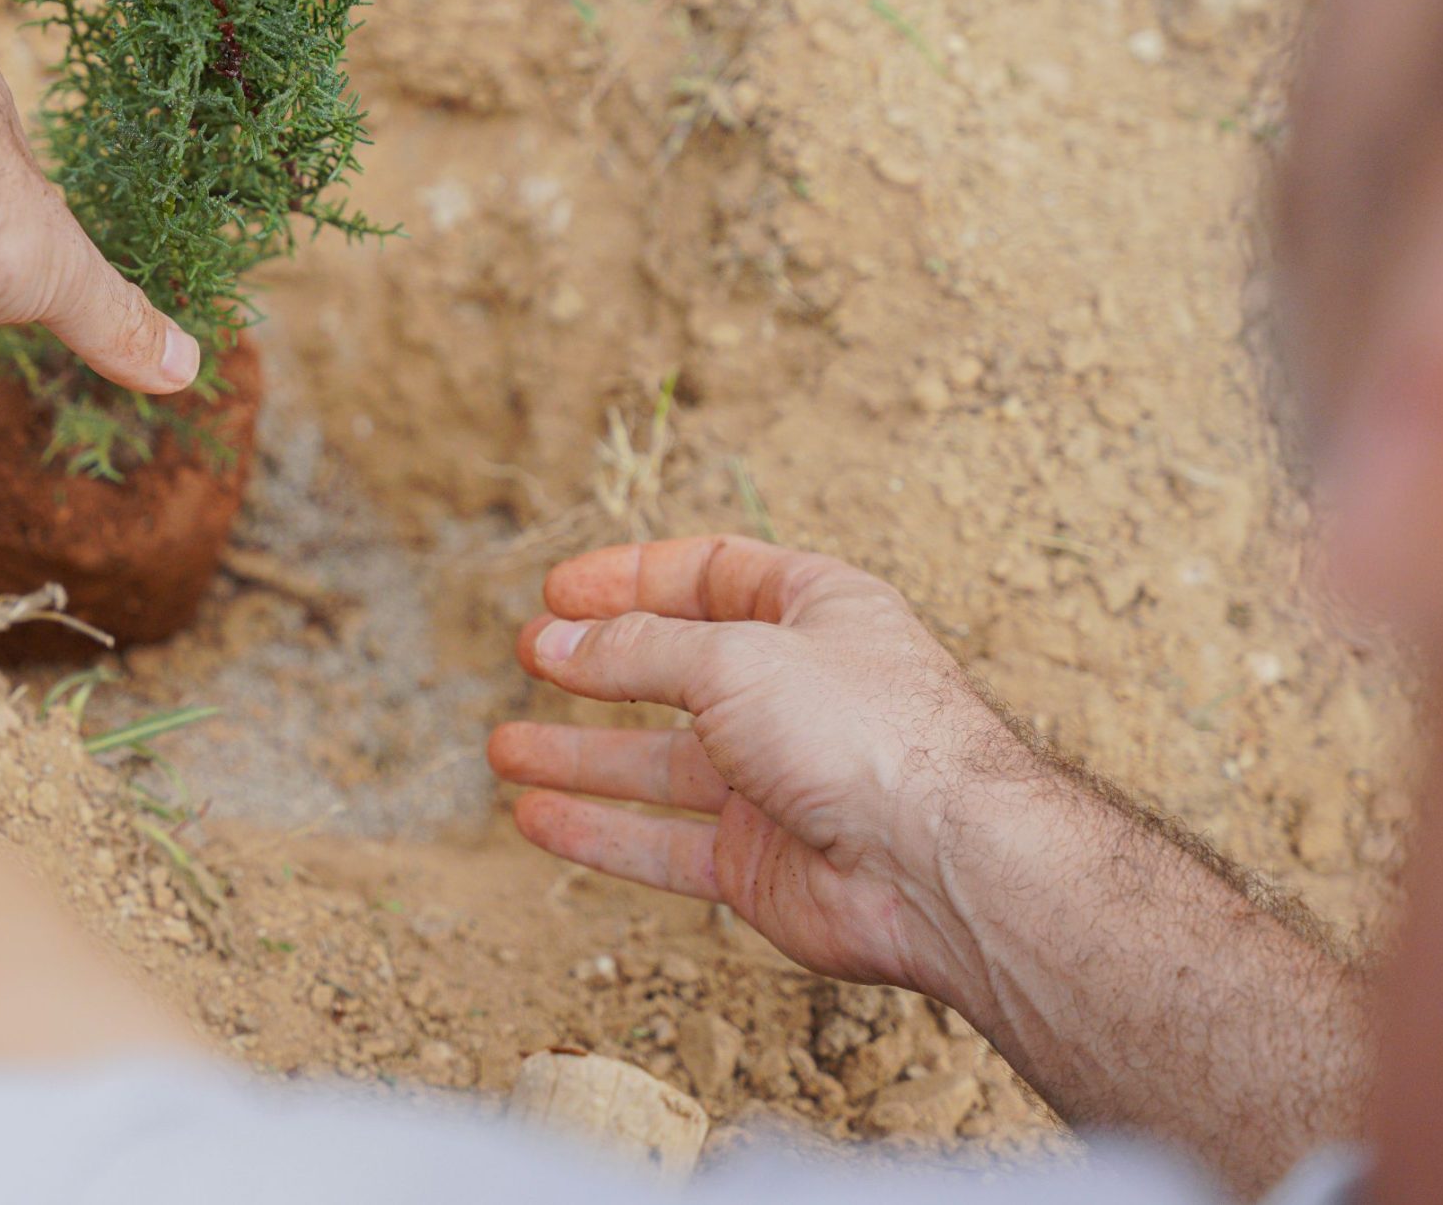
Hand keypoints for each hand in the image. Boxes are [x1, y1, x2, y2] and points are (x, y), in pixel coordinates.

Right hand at [487, 535, 1035, 994]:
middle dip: (598, 665)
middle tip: (528, 656)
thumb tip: (552, 642)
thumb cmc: (862, 732)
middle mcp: (798, 693)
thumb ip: (634, 651)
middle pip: (678, 670)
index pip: (711, 575)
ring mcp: (779, 783)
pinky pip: (664, 844)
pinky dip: (600, 831)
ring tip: (501, 748)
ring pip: (659, 764)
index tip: (556, 591)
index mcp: (817, 613)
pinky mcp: (761, 864)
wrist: (941, 867)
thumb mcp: (733, 658)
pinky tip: (537, 816)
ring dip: (580, 754)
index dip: (631, 577)